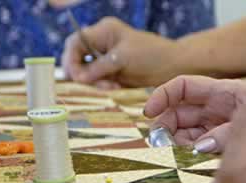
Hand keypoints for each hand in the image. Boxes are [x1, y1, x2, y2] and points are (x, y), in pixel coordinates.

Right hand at [62, 17, 177, 87]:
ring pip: (86, 73)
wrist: (173, 67)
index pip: (75, 42)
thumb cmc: (151, 56)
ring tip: (111, 86)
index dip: (71, 59)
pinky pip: (97, 81)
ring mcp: (105, 58)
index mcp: (103, 31)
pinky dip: (102, 87)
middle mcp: (101, 43)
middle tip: (97, 85)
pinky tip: (115, 88)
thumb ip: (98, 67)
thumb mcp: (123, 59)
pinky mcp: (111, 72)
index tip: (77, 77)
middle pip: (77, 58)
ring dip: (94, 83)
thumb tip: (78, 77)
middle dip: (83, 74)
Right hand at [144, 75, 245, 149]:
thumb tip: (201, 146)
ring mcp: (219, 128)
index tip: (148, 113)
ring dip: (176, 144)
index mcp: (226, 92)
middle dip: (165, 126)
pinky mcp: (224, 148)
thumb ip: (230, 133)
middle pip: (179, 113)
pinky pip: (199, 150)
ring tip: (175, 156)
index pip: (185, 87)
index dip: (163, 96)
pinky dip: (190, 157)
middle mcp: (218, 109)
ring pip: (186, 134)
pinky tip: (190, 164)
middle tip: (160, 145)